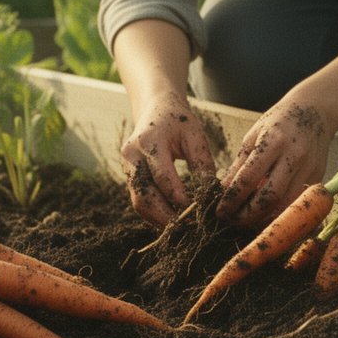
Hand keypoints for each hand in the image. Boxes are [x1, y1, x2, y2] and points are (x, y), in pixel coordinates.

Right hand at [120, 90, 216, 225]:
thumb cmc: (178, 121)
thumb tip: (210, 194)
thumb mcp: (195, 135)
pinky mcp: (128, 177)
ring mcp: (126, 167)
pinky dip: (155, 214)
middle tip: (189, 228)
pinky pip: (139, 201)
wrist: (155, 109)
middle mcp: (131, 156)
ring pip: (139, 203)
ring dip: (159, 219)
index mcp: (148, 141)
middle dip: (166, 216)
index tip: (196, 211)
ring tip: (182, 228)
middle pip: (144, 195)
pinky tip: (173, 220)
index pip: (162, 176)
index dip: (178, 197)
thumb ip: (202, 162)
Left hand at [216, 99, 332, 226]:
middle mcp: (293, 156)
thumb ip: (240, 165)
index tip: (221, 211)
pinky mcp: (318, 176)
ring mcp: (309, 168)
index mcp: (272, 142)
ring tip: (248, 219)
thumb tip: (223, 191)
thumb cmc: (279, 121)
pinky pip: (297, 200)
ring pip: (286, 205)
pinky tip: (267, 211)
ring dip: (265, 217)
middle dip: (248, 215)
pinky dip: (280, 210)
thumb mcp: (253, 135)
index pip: (248, 179)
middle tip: (233, 220)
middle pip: (269, 198)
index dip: (232, 199)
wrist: (316, 110)